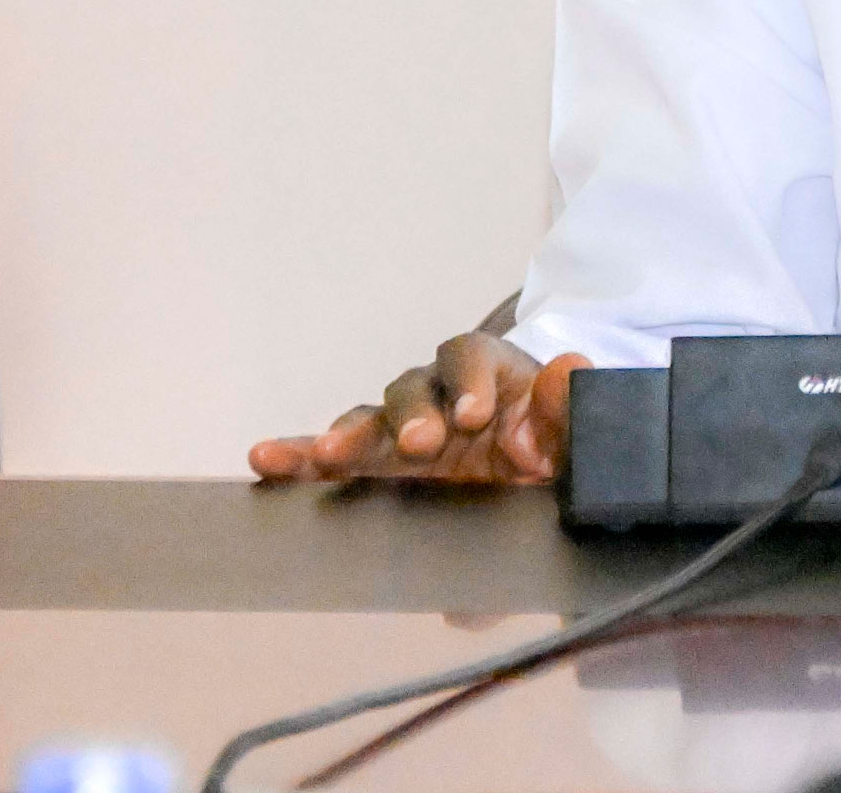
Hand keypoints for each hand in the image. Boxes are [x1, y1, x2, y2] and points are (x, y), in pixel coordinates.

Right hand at [247, 332, 589, 485]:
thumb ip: (573, 410)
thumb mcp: (575, 433)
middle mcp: (438, 393)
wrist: (539, 483)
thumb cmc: (554, 447)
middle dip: (411, 414)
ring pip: (367, 419)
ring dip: (347, 435)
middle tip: (418, 445)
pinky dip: (300, 459)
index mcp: (491, 375)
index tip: (473, 415)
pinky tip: (266, 462)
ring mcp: (401, 430)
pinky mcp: (376, 467)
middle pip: (412, 387)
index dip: (469, 380)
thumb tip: (570, 370)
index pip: (472, 357)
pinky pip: (331, 457)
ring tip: (324, 454)